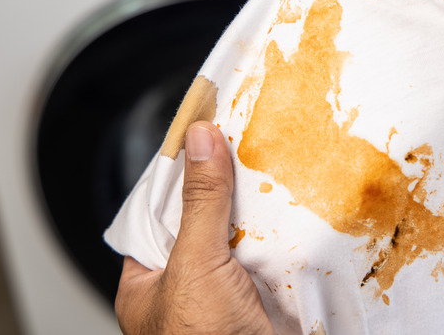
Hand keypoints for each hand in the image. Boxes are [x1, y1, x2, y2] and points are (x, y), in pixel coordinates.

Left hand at [114, 122, 272, 334]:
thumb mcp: (196, 264)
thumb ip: (199, 203)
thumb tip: (198, 140)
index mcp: (148, 281)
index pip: (158, 215)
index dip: (181, 178)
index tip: (204, 142)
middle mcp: (184, 289)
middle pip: (203, 225)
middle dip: (226, 196)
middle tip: (247, 151)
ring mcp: (223, 297)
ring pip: (239, 242)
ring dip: (258, 218)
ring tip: (276, 175)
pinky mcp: (259, 304)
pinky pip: (268, 261)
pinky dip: (281, 242)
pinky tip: (296, 215)